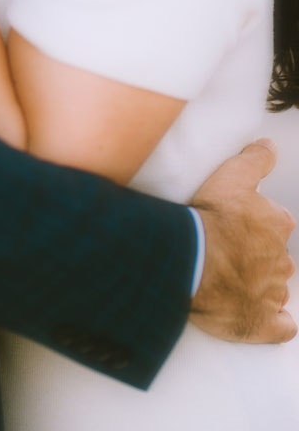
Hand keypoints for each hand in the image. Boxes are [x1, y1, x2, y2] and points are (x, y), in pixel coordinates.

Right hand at [189, 138, 296, 342]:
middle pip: (275, 257)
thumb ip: (256, 159)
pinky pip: (280, 327)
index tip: (237, 223)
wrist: (193, 260)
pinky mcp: (261, 323)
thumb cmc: (211, 218)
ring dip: (262, 285)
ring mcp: (271, 294)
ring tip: (235, 280)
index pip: (276, 223)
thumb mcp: (233, 175)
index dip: (257, 223)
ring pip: (275, 288)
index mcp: (277, 225)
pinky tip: (266, 317)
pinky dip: (276, 323)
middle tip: (230, 252)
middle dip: (259, 256)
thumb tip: (269, 146)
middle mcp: (280, 261)